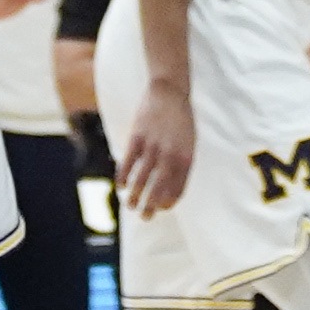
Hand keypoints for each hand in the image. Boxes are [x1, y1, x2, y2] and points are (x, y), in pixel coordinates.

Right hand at [122, 88, 196, 217]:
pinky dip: (123, 176)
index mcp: (186, 158)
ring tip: (130, 206)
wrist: (170, 92)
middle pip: (159, 188)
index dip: (169, 202)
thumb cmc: (181, 119)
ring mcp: (153, 147)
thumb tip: (172, 186)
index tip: (161, 209)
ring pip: (141, 179)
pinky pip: (129, 162)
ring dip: (135, 196)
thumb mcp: (189, 142)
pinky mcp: (137, 138)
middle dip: (151, 206)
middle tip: (145, 218)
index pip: (177, 188)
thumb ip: (182, 163)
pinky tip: (120, 185)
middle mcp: (170, 155)